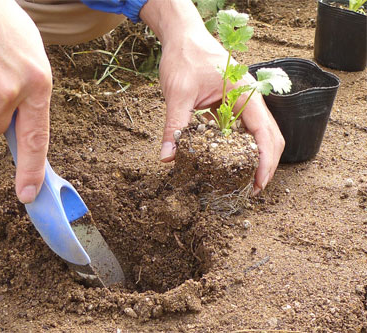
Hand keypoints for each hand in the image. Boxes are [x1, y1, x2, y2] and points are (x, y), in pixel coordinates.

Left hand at [140, 0, 283, 193]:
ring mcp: (244, 101)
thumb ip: (175, 127)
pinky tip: (232, 161)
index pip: (265, 133)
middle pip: (271, 137)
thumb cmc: (185, 57)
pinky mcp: (233, 104)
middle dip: (266, 165)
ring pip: (261, 134)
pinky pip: (244, 129)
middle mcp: (250, 98)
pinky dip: (243, 147)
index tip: (258, 183)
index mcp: (245, 93)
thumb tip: (168, 158)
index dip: (265, 161)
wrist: (182, 37)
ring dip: (257, 158)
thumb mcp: (178, 94)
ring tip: (245, 180)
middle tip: (252, 189)